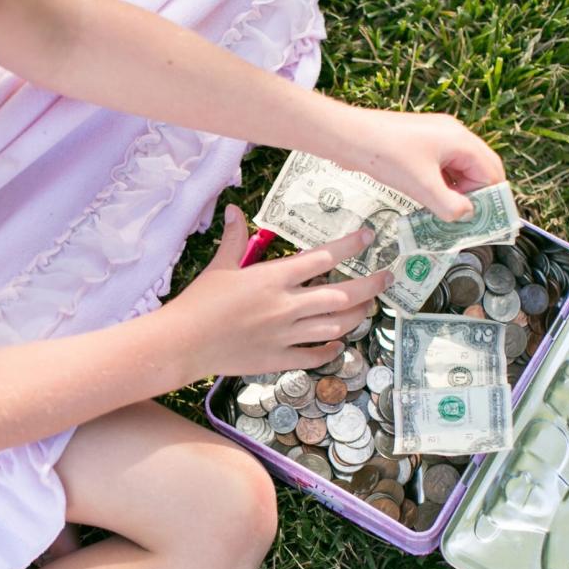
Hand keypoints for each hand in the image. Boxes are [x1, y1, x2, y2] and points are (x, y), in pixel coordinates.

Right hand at [166, 205, 391, 377]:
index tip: (369, 237)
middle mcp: (286, 306)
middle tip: (386, 277)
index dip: (350, 245)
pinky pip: (315, 356)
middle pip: (341, 295)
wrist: (182, 343)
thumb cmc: (198, 303)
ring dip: (356, 316)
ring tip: (367, 307)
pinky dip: (331, 349)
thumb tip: (234, 209)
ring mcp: (285, 335)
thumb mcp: (219, 267)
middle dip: (370, 285)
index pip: (323, 258)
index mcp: (273, 278)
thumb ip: (234, 239)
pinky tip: (338, 342)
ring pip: (335, 326)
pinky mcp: (278, 359)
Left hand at [338, 107, 505, 221]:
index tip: (478, 222)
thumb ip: (449, 205)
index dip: (488, 199)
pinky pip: (441, 166)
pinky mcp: (420, 144)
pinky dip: (441, 184)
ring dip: (456, 191)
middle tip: (466, 221)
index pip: (491, 172)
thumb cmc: (385, 154)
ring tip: (447, 215)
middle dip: (475, 195)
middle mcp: (453, 135)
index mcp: (460, 140)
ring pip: (458, 169)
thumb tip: (467, 215)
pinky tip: (430, 201)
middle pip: (479, 169)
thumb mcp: (421, 186)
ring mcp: (436, 137)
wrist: (349, 137)